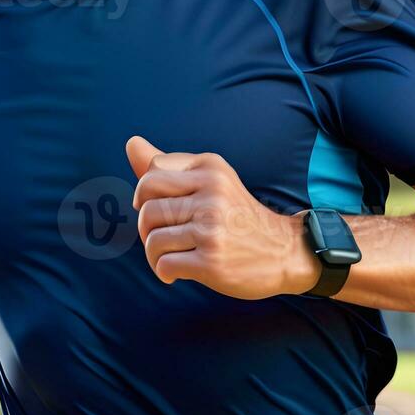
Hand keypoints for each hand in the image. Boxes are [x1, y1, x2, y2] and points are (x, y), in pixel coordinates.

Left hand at [127, 136, 319, 298]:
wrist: (284, 251)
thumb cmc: (237, 215)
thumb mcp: (210, 181)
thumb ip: (168, 165)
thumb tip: (131, 142)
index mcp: (210, 168)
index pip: (150, 175)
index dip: (146, 197)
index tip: (164, 210)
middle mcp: (212, 193)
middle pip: (146, 207)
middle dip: (146, 227)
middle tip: (164, 237)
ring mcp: (212, 227)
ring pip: (152, 239)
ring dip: (154, 254)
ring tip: (171, 256)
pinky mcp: (211, 260)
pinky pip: (164, 264)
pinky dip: (164, 272)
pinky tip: (178, 273)